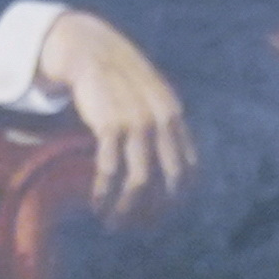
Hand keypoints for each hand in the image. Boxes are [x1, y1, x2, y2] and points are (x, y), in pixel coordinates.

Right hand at [37, 9, 193, 225]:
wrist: (90, 50)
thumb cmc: (119, 79)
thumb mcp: (151, 96)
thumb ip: (163, 124)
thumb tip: (167, 162)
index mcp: (174, 116)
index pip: (188, 169)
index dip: (178, 198)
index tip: (162, 215)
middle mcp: (161, 121)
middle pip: (168, 180)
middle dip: (154, 211)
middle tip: (138, 228)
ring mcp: (137, 123)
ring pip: (139, 181)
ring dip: (126, 208)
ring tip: (112, 223)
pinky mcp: (110, 125)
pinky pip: (109, 170)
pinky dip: (103, 192)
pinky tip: (96, 203)